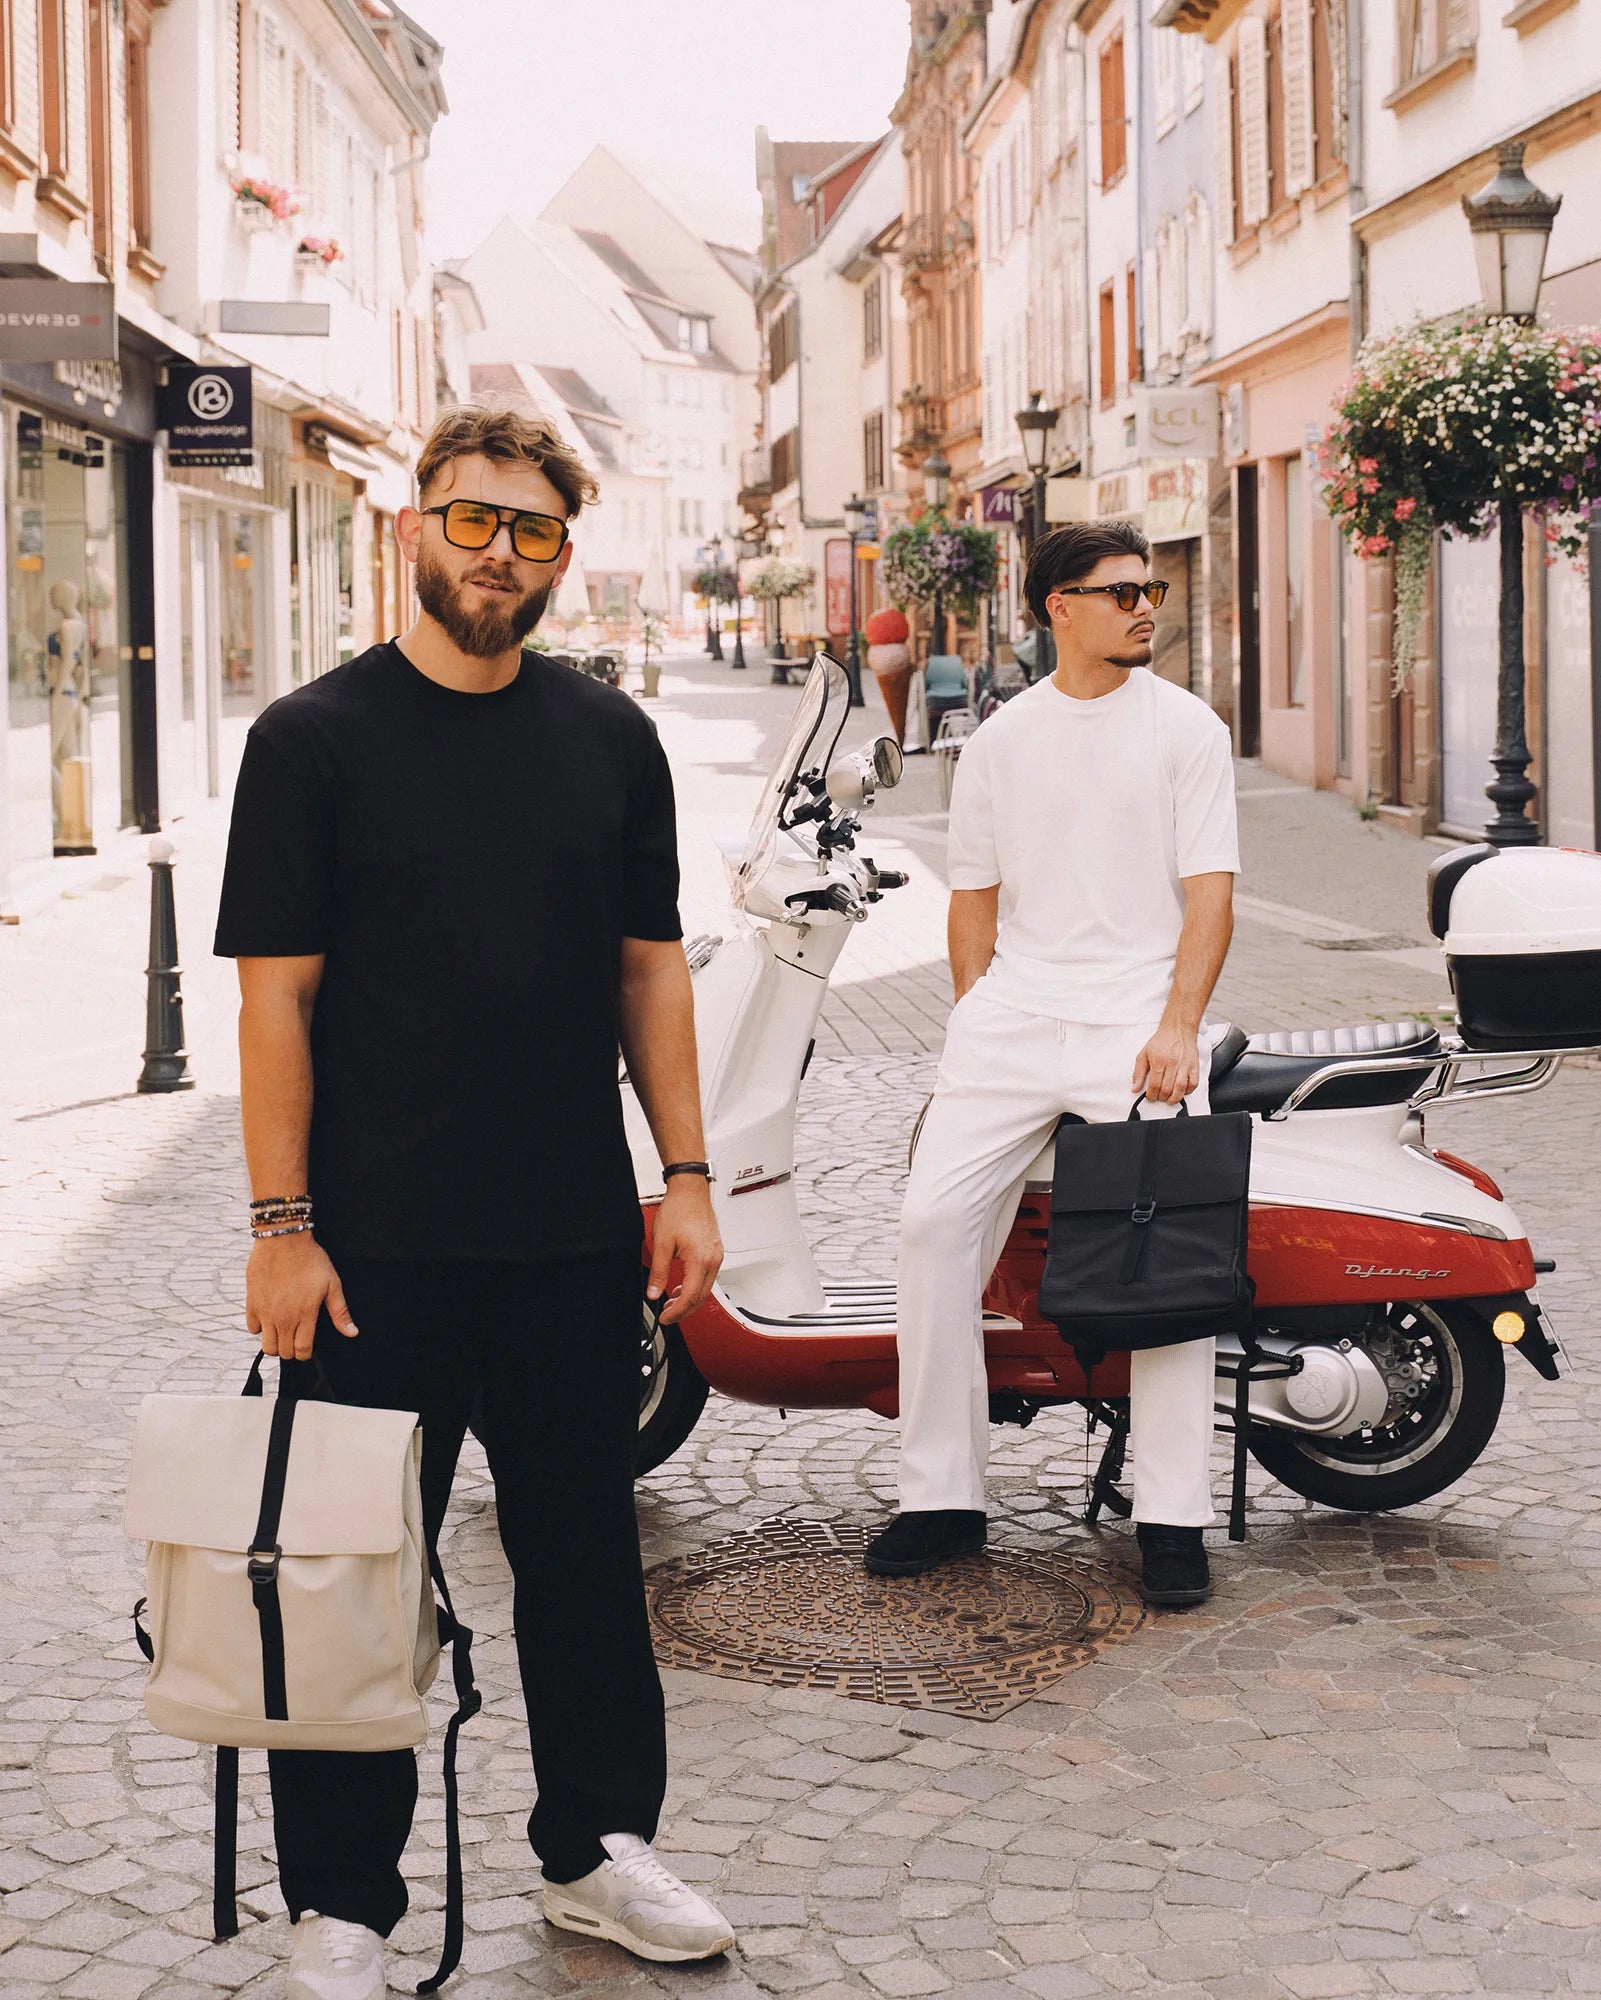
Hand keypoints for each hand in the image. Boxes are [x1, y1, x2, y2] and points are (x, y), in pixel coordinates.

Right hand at [246, 1233, 357, 1360]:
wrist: (283, 1239)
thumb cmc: (310, 1259)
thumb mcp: (332, 1284)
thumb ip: (340, 1312)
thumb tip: (352, 1333)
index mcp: (305, 1314)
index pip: (302, 1350)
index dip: (306, 1353)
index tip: (307, 1348)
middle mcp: (283, 1317)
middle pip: (284, 1352)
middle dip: (291, 1351)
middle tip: (296, 1339)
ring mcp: (265, 1312)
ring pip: (267, 1346)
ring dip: (275, 1344)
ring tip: (283, 1333)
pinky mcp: (252, 1303)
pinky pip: (252, 1328)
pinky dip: (260, 1328)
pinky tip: (269, 1318)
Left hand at [647, 1177, 723, 1325]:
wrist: (690, 1190)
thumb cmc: (679, 1210)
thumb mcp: (661, 1243)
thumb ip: (658, 1271)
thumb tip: (653, 1292)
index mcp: (701, 1260)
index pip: (690, 1297)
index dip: (676, 1311)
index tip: (665, 1316)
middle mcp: (713, 1259)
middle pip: (701, 1297)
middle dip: (684, 1310)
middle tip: (668, 1314)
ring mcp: (716, 1255)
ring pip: (706, 1288)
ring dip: (690, 1298)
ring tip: (672, 1301)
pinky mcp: (715, 1250)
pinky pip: (708, 1276)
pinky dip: (696, 1286)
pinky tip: (683, 1285)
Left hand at [1133, 1023, 1200, 1105]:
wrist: (1177, 1029)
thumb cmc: (1161, 1041)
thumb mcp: (1144, 1054)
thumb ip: (1138, 1073)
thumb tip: (1135, 1088)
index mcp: (1158, 1061)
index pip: (1154, 1085)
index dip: (1151, 1095)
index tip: (1150, 1096)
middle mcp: (1172, 1063)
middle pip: (1167, 1089)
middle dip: (1161, 1097)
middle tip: (1159, 1097)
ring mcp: (1185, 1065)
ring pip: (1180, 1088)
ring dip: (1174, 1098)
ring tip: (1169, 1098)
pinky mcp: (1194, 1066)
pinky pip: (1193, 1084)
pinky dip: (1187, 1091)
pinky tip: (1181, 1091)